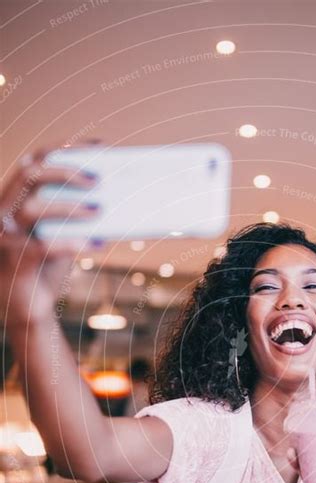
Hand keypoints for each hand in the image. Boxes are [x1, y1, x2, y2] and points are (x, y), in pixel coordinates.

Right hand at [0, 142, 102, 325]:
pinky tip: (97, 244)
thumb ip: (75, 215)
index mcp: (13, 199)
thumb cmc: (45, 269)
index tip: (100, 145)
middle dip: (65, 171)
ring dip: (69, 206)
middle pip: (29, 175)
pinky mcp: (14, 261)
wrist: (27, 310)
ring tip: (98, 211)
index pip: (35, 160)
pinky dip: (72, 243)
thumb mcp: (61, 235)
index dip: (66, 148)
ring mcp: (4, 236)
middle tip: (98, 179)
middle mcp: (3, 212)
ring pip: (33, 207)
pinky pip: (43, 246)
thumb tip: (112, 196)